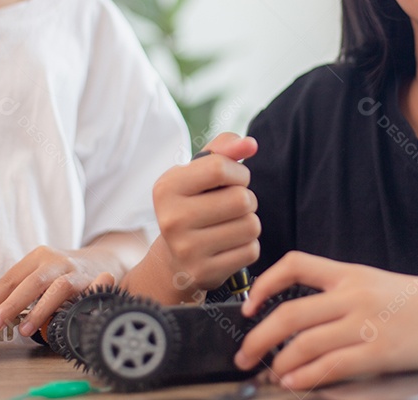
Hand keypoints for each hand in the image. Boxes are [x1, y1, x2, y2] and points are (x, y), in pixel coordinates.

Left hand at [0, 232, 140, 336]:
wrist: (102, 260)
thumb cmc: (61, 272)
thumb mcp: (34, 272)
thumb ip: (8, 287)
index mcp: (39, 257)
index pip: (11, 277)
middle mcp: (58, 261)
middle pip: (32, 281)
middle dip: (11, 304)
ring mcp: (78, 272)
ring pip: (58, 288)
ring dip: (40, 310)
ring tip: (24, 330)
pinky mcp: (95, 283)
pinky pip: (84, 296)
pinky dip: (75, 305)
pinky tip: (63, 319)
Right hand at [152, 132, 259, 292]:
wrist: (174, 258)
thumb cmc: (193, 204)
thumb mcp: (199, 172)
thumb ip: (225, 149)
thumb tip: (250, 144)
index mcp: (166, 187)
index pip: (220, 168)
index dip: (238, 172)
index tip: (232, 180)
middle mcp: (171, 219)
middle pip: (241, 199)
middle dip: (246, 199)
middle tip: (232, 206)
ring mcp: (186, 249)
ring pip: (251, 225)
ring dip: (249, 223)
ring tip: (231, 224)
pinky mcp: (203, 272)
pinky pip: (251, 250)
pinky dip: (248, 246)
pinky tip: (229, 245)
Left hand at [235, 252, 417, 389]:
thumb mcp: (379, 284)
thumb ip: (344, 294)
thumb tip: (305, 318)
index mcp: (351, 273)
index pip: (295, 265)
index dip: (264, 284)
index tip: (249, 306)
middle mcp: (354, 295)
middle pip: (289, 313)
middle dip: (258, 336)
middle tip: (244, 354)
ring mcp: (366, 324)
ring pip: (304, 343)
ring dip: (279, 362)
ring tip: (271, 373)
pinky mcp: (380, 353)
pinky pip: (331, 366)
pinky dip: (306, 377)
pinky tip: (295, 383)